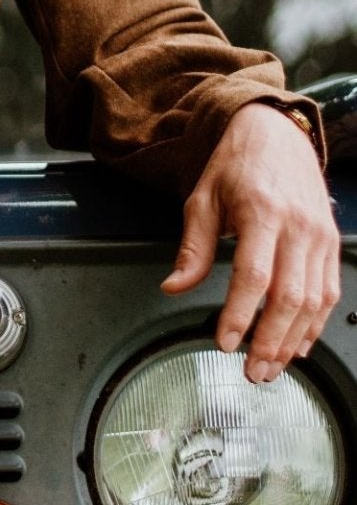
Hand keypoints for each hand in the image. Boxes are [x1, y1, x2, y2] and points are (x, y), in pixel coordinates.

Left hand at [161, 102, 339, 381]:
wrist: (277, 133)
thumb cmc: (237, 165)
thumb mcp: (203, 197)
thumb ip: (192, 247)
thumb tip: (173, 287)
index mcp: (262, 212)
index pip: (254, 275)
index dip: (241, 314)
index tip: (225, 343)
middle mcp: (297, 226)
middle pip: (289, 296)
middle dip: (270, 341)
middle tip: (251, 371)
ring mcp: (319, 235)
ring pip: (313, 300)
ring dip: (293, 340)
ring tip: (271, 367)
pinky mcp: (331, 242)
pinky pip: (328, 291)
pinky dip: (315, 323)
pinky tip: (298, 345)